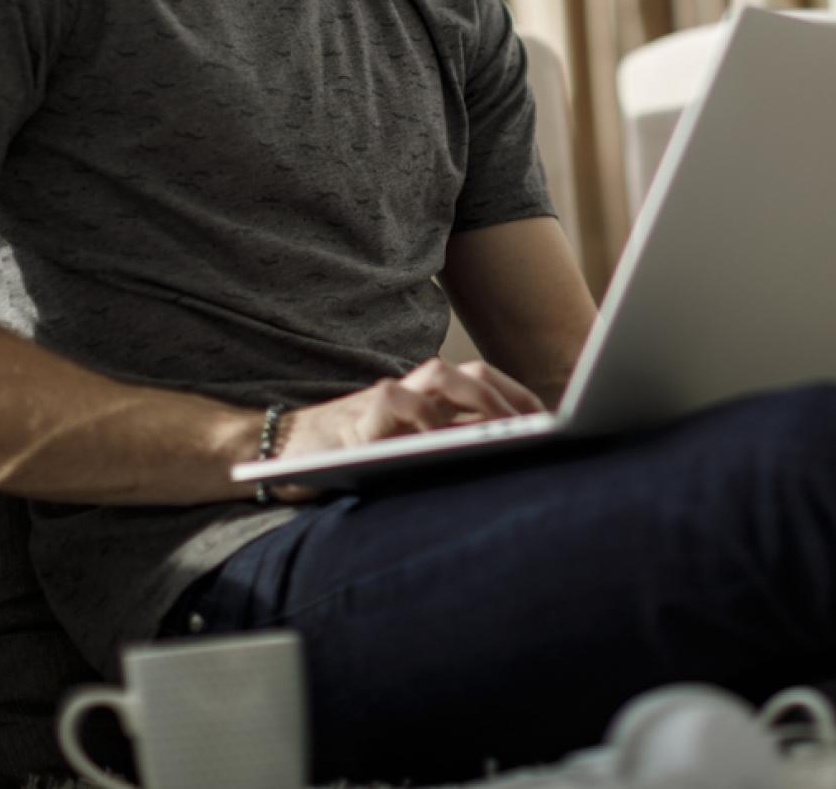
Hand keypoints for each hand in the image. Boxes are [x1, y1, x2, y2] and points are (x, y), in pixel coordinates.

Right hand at [261, 358, 545, 502]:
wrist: (280, 451)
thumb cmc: (352, 456)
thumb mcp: (408, 448)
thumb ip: (447, 442)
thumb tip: (510, 457)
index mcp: (429, 394)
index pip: (485, 383)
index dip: (520, 399)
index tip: (554, 422)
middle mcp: (413, 387)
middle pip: (473, 377)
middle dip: (509, 401)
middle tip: (540, 430)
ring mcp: (388, 397)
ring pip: (444, 381)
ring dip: (481, 404)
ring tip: (509, 433)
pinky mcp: (362, 417)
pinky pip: (401, 407)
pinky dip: (429, 421)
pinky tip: (450, 441)